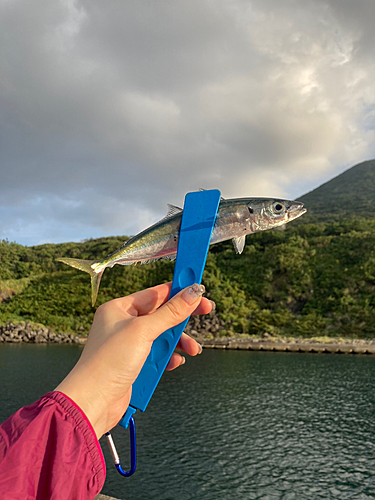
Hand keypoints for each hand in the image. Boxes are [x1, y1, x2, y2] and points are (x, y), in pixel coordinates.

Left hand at [55, 282, 211, 437]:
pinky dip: (168, 357)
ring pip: (162, 336)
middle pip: (161, 314)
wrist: (93, 402)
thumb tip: (192, 293)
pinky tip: (175, 361)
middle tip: (206, 310)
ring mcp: (129, 345)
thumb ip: (171, 312)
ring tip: (192, 349)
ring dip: (178, 342)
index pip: (155, 293)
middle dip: (182, 317)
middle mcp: (123, 324)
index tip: (197, 286)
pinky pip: (158, 355)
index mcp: (119, 309)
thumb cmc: (107, 362)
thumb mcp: (143, 331)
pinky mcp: (134, 364)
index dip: (177, 289)